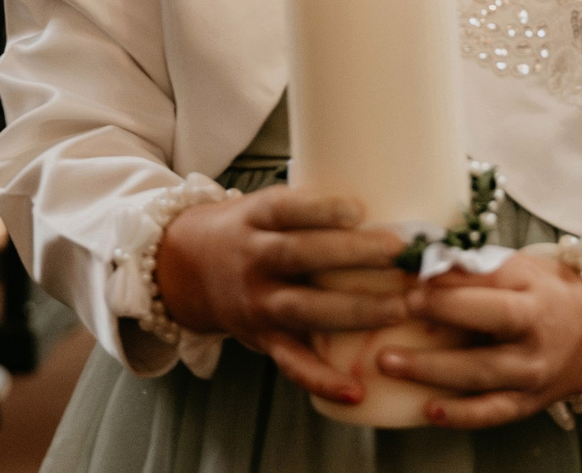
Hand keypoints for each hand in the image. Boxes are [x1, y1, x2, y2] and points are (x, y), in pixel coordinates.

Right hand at [154, 185, 409, 402]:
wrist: (183, 267)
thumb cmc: (247, 230)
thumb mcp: (263, 206)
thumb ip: (308, 207)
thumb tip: (383, 191)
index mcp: (254, 219)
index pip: (285, 209)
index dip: (320, 209)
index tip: (359, 208)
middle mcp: (252, 260)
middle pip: (298, 255)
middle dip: (349, 254)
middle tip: (397, 251)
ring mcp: (256, 302)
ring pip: (301, 308)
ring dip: (353, 310)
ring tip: (398, 308)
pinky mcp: (261, 338)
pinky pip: (291, 362)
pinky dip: (321, 379)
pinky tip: (355, 389)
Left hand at [382, 252, 581, 428]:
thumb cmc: (547, 293)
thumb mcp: (521, 269)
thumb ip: (478, 268)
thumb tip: (427, 266)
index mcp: (533, 295)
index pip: (490, 283)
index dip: (450, 284)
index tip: (413, 282)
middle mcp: (534, 335)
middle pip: (488, 322)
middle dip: (442, 316)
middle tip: (399, 309)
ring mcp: (531, 374)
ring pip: (480, 374)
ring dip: (432, 370)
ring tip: (389, 363)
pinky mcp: (527, 403)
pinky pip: (491, 413)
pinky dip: (460, 415)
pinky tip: (429, 410)